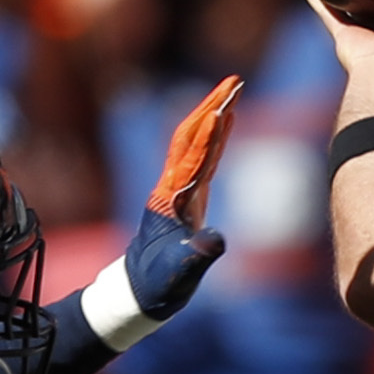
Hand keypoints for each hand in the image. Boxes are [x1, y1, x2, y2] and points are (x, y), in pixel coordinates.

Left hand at [119, 73, 239, 321]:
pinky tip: (226, 120)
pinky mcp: (187, 196)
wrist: (138, 293)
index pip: (192, 157)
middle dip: (212, 106)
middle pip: (192, 136)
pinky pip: (203, 156)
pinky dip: (215, 135)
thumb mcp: (180, 274)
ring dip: (214, 113)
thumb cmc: (158, 285)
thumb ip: (198, 255)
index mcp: (171, 200)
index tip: (224, 105)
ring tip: (235, 89)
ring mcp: (179, 189)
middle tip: (235, 80)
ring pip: (196, 141)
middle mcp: (172, 187)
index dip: (209, 131)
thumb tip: (216, 239)